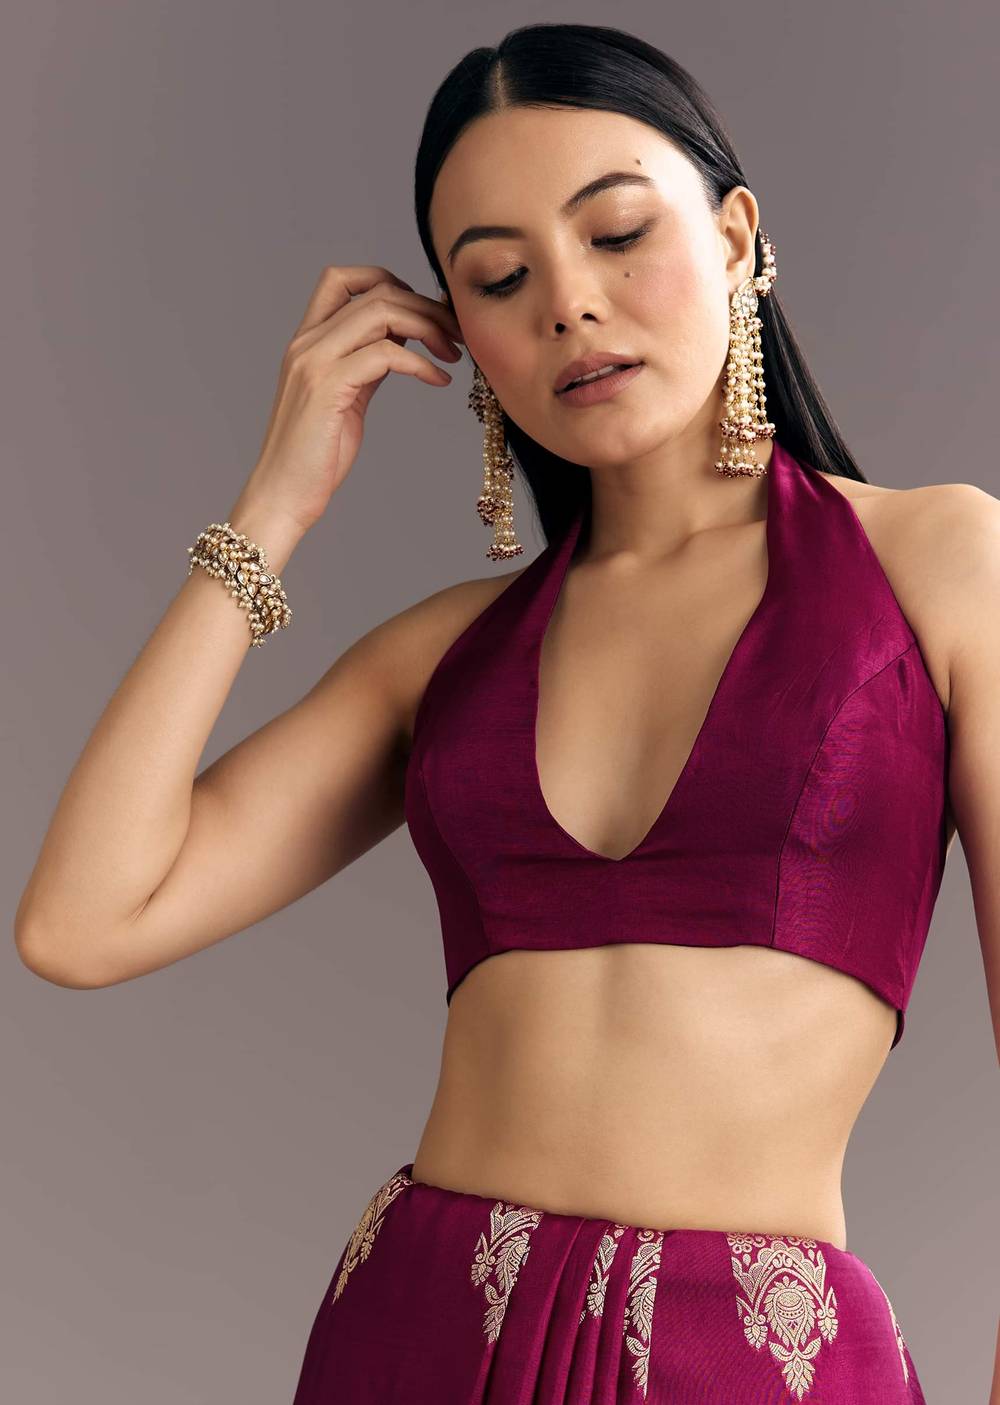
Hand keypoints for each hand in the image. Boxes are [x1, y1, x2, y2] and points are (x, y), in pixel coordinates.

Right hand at [239, 265, 463, 533]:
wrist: (282, 496)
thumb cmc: (315, 456)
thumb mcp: (346, 398)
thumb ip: (366, 365)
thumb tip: (402, 341)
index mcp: (307, 341)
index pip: (342, 279)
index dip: (389, 282)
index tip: (424, 312)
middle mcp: (307, 343)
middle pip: (375, 292)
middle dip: (424, 306)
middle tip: (457, 333)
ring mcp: (315, 362)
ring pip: (382, 312)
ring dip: (428, 326)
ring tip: (454, 352)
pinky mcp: (328, 387)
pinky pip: (387, 354)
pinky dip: (422, 362)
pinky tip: (440, 381)